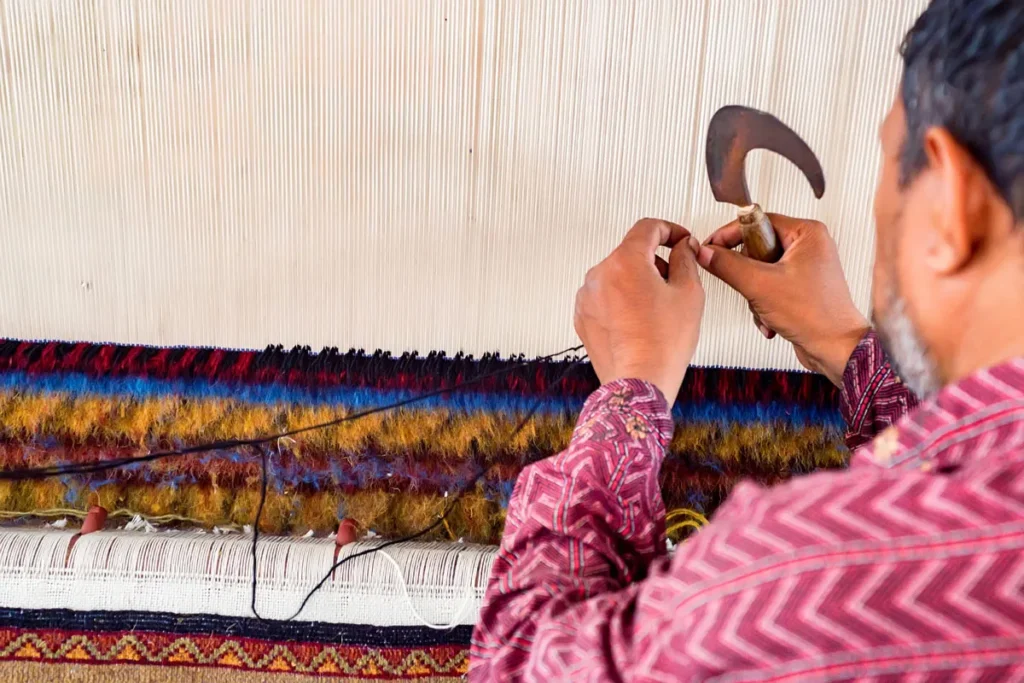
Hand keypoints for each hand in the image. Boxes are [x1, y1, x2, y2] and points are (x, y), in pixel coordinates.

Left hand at [574, 218, 704, 404]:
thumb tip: (684, 247)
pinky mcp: (583, 316)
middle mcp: (599, 275)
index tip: (680, 240)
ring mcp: (587, 297)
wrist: (639, 382)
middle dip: (655, 261)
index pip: (647, 227)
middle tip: (675, 282)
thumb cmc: (662, 344)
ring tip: (657, 308)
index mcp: (625, 262)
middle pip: (631, 253)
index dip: (670, 230)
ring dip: (638, 281)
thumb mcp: (689, 293)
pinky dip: (622, 301)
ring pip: (617, 275)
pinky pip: (605, 297)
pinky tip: (640, 321)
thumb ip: (686, 259)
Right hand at [697, 214, 868, 385]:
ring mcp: (805, 267)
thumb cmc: (816, 316)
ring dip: (754, 295)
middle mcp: (809, 246)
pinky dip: (763, 304)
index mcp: (807, 233)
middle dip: (747, 275)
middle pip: (755, 248)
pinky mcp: (800, 286)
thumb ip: (728, 265)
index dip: (730, 235)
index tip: (712, 248)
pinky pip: (768, 286)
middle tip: (753, 287)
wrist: (835, 349)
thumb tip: (707, 253)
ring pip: (759, 270)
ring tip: (766, 308)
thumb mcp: (760, 286)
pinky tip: (770, 320)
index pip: (756, 221)